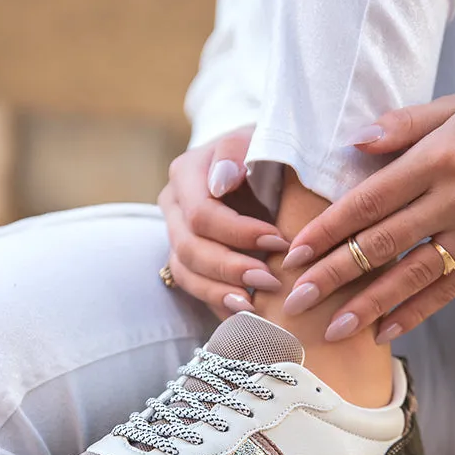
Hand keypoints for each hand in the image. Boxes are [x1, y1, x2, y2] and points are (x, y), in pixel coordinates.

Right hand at [158, 129, 287, 317]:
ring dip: (220, 293)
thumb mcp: (257, 136)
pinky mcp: (189, 259)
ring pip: (186, 273)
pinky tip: (244, 318)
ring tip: (253, 308)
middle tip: (272, 281)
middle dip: (231, 268)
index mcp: (186, 173)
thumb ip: (237, 150)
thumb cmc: (264, 148)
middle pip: (190, 248)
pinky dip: (218, 305)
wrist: (260, 162)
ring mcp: (177, 235)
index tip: (280, 241)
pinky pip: (195, 289)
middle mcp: (174, 206)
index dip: (238, 232)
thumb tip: (221, 182)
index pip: (201, 213)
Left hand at [282, 89, 454, 341]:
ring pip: (414, 275)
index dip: (329, 229)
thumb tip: (354, 141)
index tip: (295, 253)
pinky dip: (415, 313)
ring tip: (333, 329)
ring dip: (370, 305)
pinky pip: (449, 290)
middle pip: (385, 244)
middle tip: (298, 300)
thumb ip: (400, 124)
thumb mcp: (450, 107)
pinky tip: (383, 332)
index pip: (371, 200)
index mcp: (438, 160)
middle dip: (336, 274)